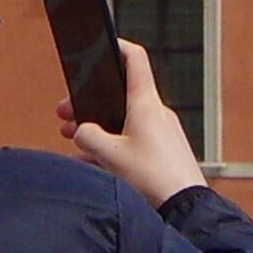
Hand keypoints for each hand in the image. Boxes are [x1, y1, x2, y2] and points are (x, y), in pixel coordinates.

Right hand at [60, 37, 203, 204]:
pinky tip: (94, 165)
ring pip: (124, 121)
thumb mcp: (108, 155)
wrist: (187, 209)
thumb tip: (81, 131)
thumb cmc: (152, 178)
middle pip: (120, 94)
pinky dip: (113, 146)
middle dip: (90, 102)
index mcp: (145, 103)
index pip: (134, 59)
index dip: (116, 45)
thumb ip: (87, 136)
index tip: (100, 43)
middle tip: (65, 113)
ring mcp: (162, 133)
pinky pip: (134, 141)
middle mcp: (156, 113)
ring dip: (99, 127)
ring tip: (75, 141)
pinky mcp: (164, 153)